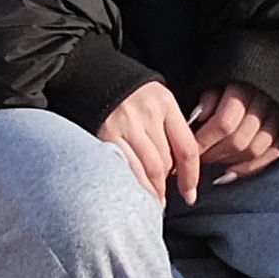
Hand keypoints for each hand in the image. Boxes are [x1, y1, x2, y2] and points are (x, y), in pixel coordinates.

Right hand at [93, 83, 201, 204]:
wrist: (88, 75)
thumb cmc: (125, 94)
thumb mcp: (154, 100)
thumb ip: (167, 128)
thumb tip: (178, 169)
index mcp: (165, 103)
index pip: (187, 148)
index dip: (190, 178)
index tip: (189, 194)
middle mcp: (147, 113)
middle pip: (166, 163)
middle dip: (166, 185)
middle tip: (162, 197)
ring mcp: (125, 124)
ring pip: (148, 169)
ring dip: (152, 191)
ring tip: (150, 202)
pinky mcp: (105, 134)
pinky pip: (125, 167)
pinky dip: (132, 185)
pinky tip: (132, 194)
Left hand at [186, 86, 278, 185]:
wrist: (268, 67)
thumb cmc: (231, 78)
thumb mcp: (215, 79)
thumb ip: (207, 98)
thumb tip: (196, 119)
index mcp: (244, 87)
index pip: (224, 123)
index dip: (204, 140)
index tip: (187, 148)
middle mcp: (266, 102)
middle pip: (239, 140)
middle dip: (214, 154)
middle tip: (197, 158)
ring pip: (255, 150)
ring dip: (230, 161)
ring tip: (212, 160)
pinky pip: (271, 155)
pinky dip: (250, 167)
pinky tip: (230, 171)